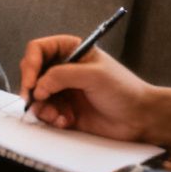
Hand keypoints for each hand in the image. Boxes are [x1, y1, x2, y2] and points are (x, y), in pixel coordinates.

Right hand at [18, 36, 170, 148]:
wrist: (140, 118)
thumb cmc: (123, 90)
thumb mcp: (93, 75)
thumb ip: (61, 76)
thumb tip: (37, 86)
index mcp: (71, 51)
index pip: (38, 50)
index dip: (30, 64)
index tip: (31, 82)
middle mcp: (63, 69)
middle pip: (31, 73)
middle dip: (31, 89)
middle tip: (34, 101)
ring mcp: (63, 90)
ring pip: (36, 96)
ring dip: (42, 107)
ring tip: (57, 116)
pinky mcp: (64, 110)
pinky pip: (45, 113)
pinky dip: (50, 118)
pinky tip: (65, 121)